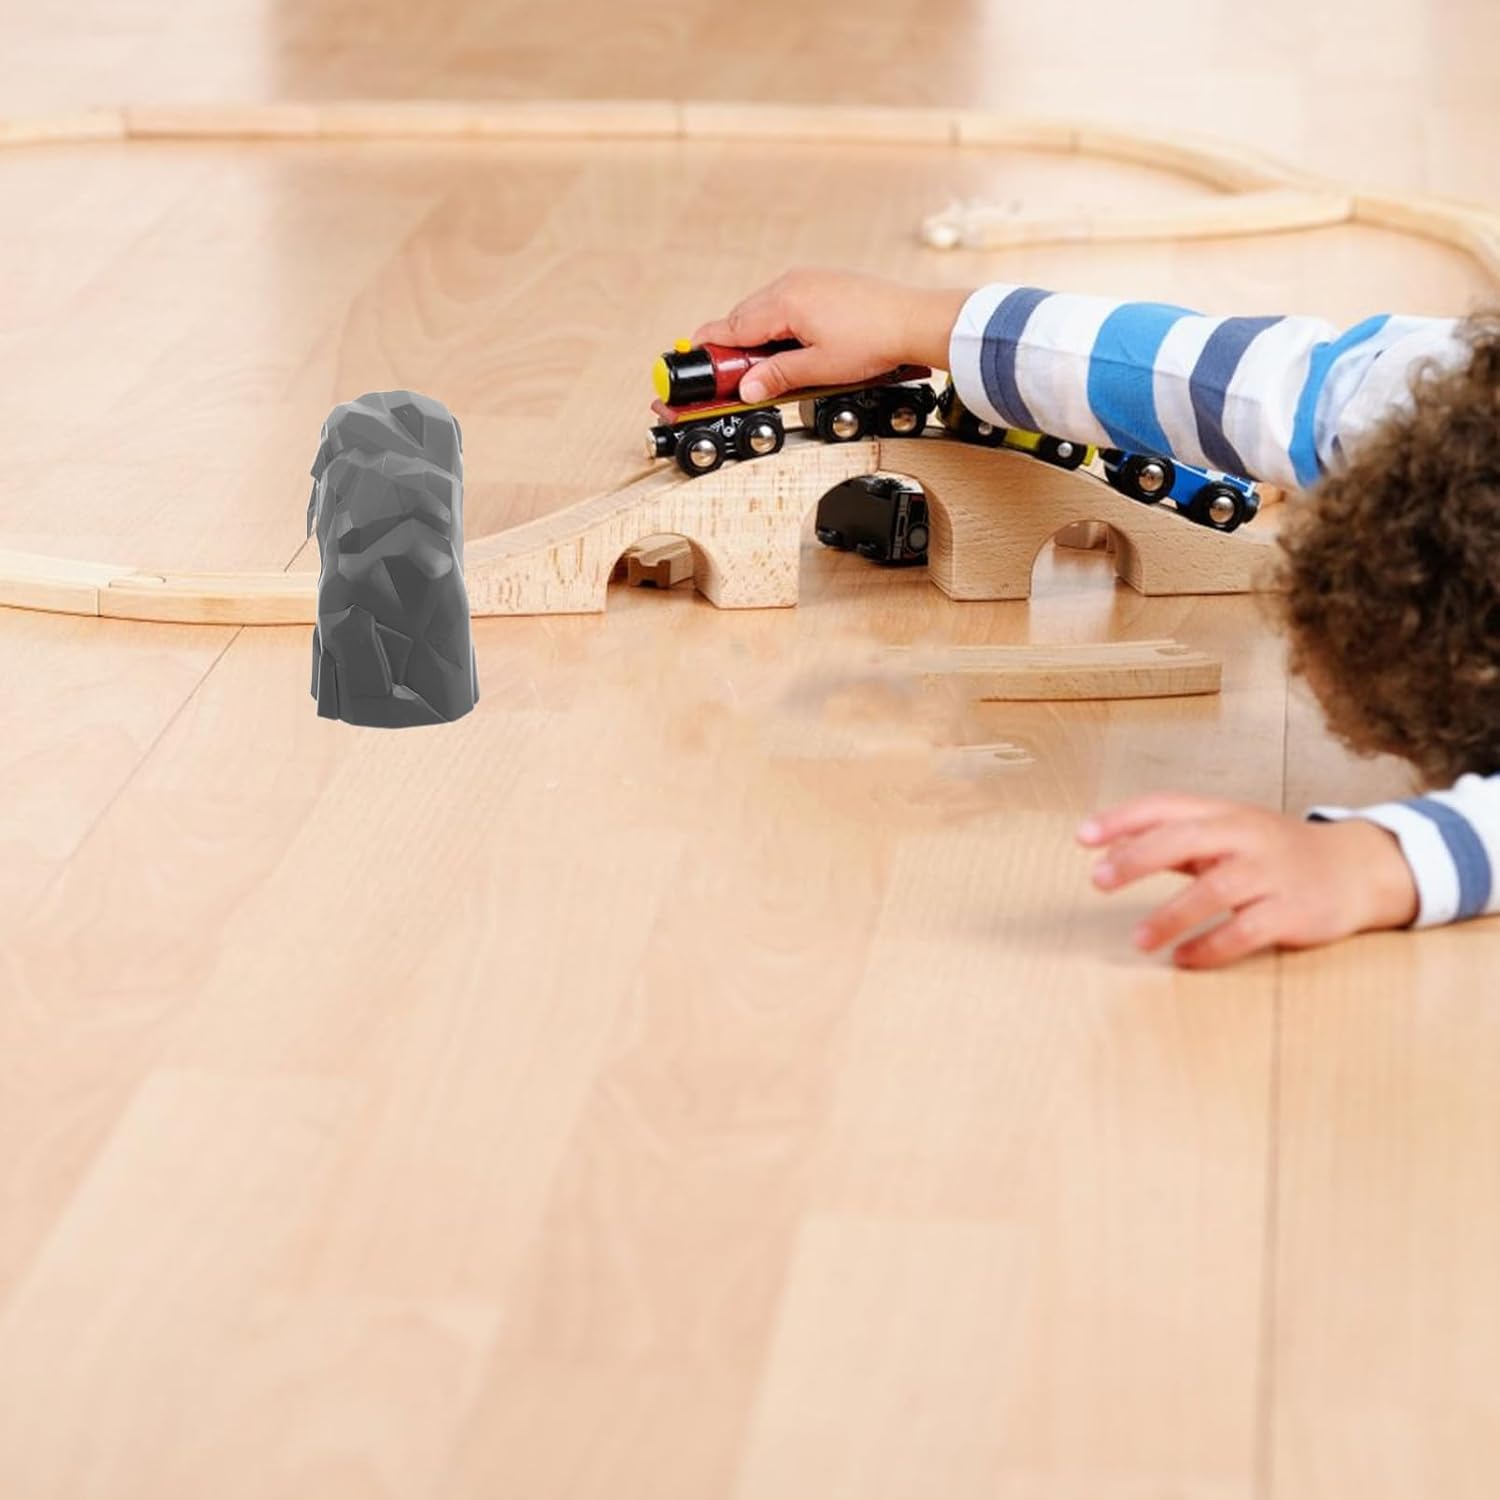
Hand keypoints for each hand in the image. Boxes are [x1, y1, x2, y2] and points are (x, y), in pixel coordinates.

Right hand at [691, 269, 966, 403]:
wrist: (915, 321)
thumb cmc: (874, 340)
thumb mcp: (818, 369)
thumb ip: (776, 377)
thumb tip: (746, 388)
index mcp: (783, 303)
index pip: (729, 328)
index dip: (708, 352)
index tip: (692, 368)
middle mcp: (790, 284)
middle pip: (742, 319)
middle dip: (732, 349)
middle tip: (728, 380)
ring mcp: (807, 281)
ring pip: (763, 312)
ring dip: (756, 339)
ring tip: (764, 369)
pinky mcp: (822, 285)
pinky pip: (785, 306)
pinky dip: (778, 328)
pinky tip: (790, 349)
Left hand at [1077, 794, 1419, 968]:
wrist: (1355, 868)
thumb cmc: (1272, 852)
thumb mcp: (1225, 834)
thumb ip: (1174, 839)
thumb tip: (1110, 848)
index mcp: (1223, 813)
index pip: (1165, 806)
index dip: (1122, 819)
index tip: (1082, 837)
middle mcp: (1245, 836)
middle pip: (1185, 838)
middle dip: (1138, 858)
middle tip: (1099, 879)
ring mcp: (1270, 873)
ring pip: (1215, 890)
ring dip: (1171, 916)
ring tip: (1139, 940)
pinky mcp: (1293, 910)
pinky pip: (1246, 930)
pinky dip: (1211, 947)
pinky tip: (1184, 959)